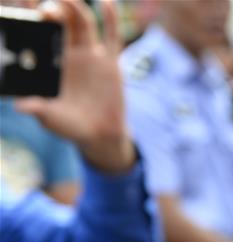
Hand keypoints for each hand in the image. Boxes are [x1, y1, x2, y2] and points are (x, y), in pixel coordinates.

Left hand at [15, 0, 133, 172]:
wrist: (100, 135)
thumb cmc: (69, 126)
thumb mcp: (50, 118)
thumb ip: (37, 109)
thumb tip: (19, 106)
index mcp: (50, 62)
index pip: (38, 32)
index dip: (31, 16)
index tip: (23, 1)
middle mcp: (69, 53)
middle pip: (60, 21)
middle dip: (52, 8)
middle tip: (45, 7)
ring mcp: (90, 55)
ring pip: (82, 23)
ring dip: (75, 7)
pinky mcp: (111, 63)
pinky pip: (112, 36)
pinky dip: (111, 19)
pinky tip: (107, 2)